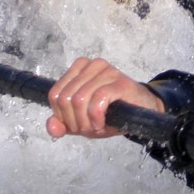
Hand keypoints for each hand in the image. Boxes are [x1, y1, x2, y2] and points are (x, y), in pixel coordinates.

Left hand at [47, 57, 163, 139]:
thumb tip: (51, 128)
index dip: (62, 116)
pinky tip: (102, 123)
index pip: (55, 95)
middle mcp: (91, 65)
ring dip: (86, 122)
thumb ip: (63, 123)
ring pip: (79, 100)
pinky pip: (97, 100)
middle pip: (66, 99)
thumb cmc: (111, 113)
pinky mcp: (120, 82)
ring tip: (97, 126)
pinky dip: (96, 118)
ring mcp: (106, 71)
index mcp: (78, 68)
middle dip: (74, 122)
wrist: (141, 112)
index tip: (75, 125)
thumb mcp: (82, 121)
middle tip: (88, 128)